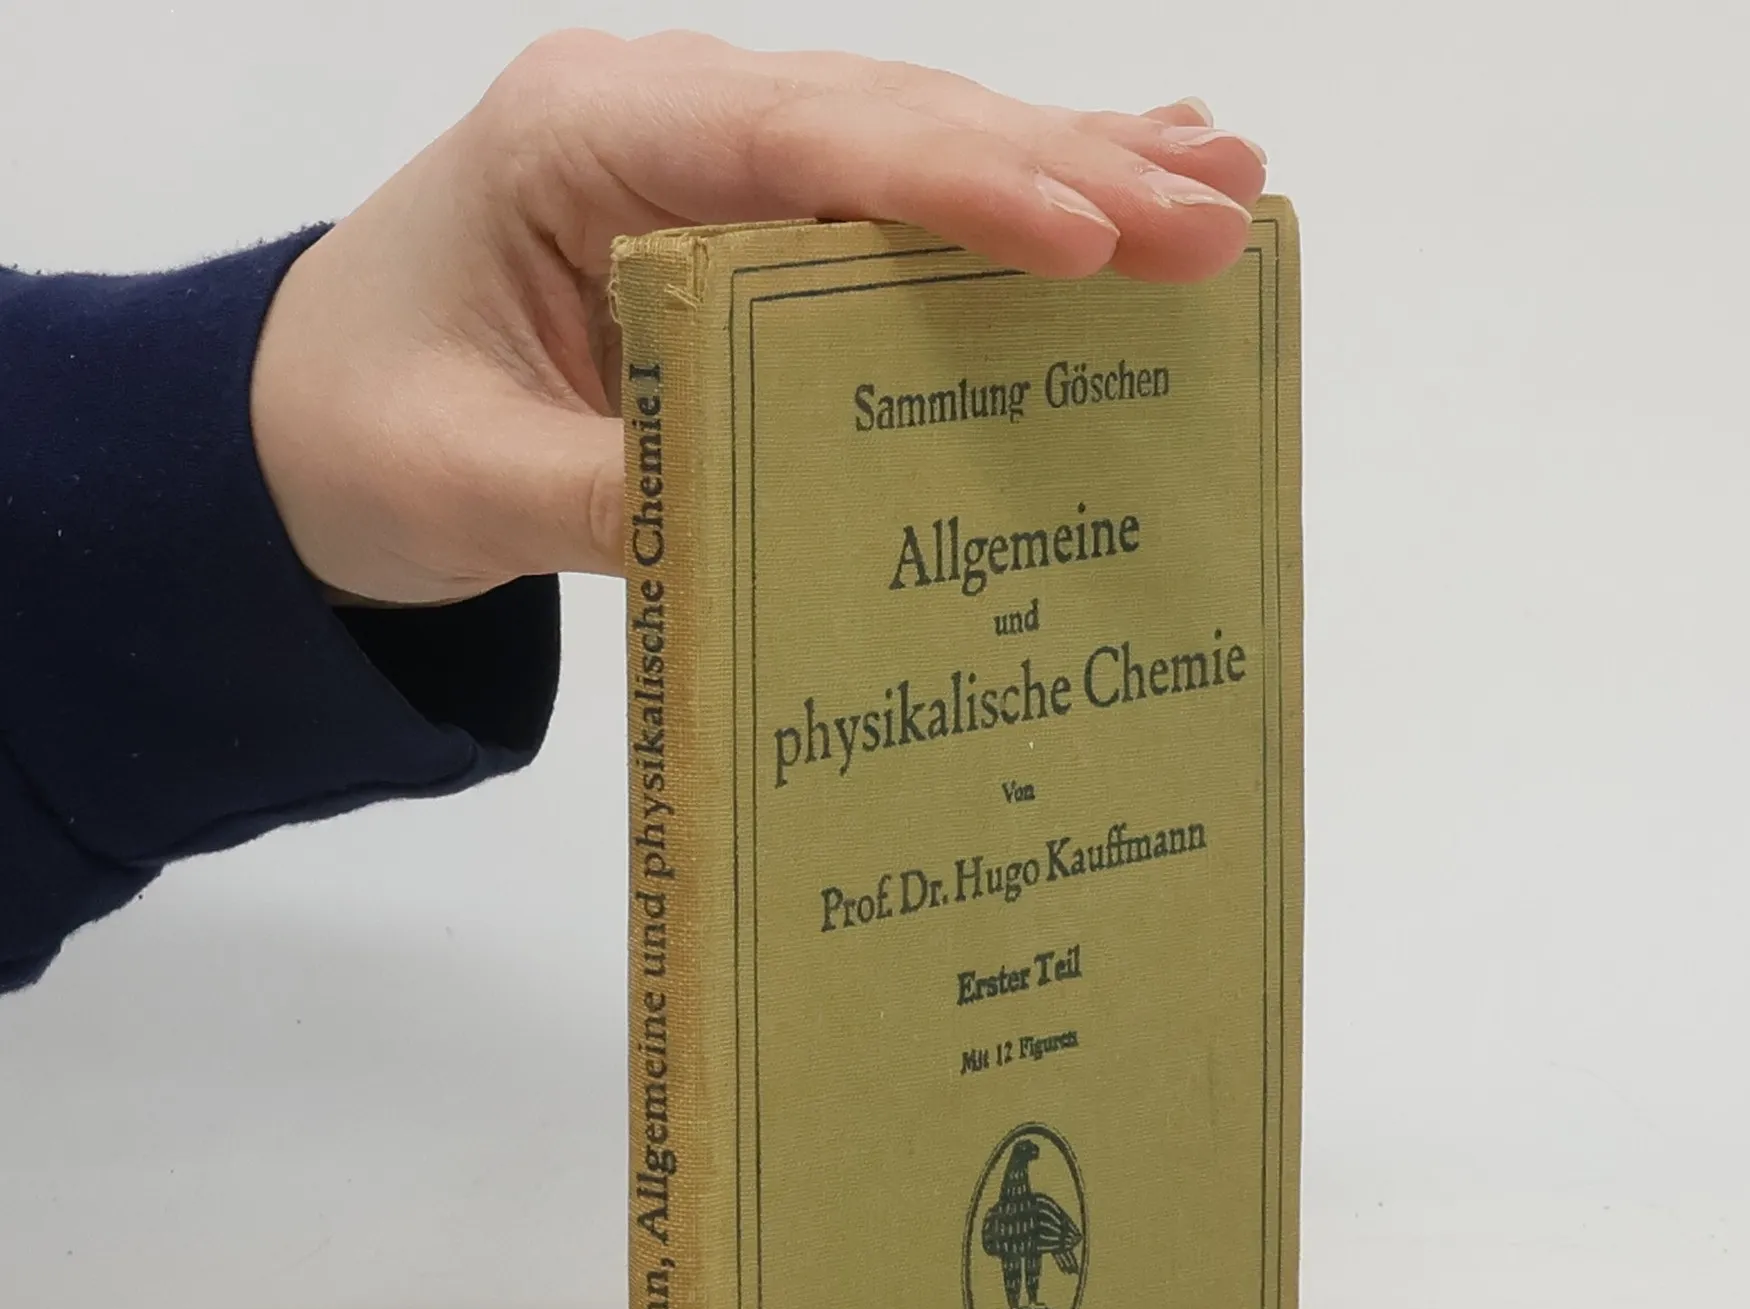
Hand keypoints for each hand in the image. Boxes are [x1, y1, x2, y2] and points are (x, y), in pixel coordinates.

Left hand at [250, 31, 1267, 605]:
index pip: (788, 142)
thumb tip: (777, 524)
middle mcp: (662, 122)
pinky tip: (1123, 184)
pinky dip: (1013, 200)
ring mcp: (713, 165)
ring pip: (916, 149)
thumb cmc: (360, 428)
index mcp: (576, 140)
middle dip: (1063, 169)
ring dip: (1075, 165)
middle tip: (1220, 215)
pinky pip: (893, 205)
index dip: (950, 183)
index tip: (1089, 228)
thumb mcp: (461, 481)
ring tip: (1228, 182)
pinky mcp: (747, 229)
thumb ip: (614, 493)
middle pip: (889, 127)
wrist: (301, 422)